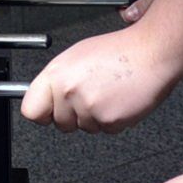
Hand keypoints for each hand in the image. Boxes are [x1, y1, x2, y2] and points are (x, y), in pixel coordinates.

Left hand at [20, 20, 182, 132]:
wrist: (151, 53)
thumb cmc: (118, 51)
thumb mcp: (76, 57)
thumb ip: (59, 79)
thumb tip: (47, 97)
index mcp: (57, 74)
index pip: (31, 110)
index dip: (42, 113)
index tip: (50, 111)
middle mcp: (69, 92)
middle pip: (60, 124)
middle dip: (74, 115)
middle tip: (91, 95)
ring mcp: (88, 108)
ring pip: (84, 128)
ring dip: (95, 117)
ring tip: (108, 93)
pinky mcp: (109, 120)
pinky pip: (105, 130)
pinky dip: (113, 121)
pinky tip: (119, 100)